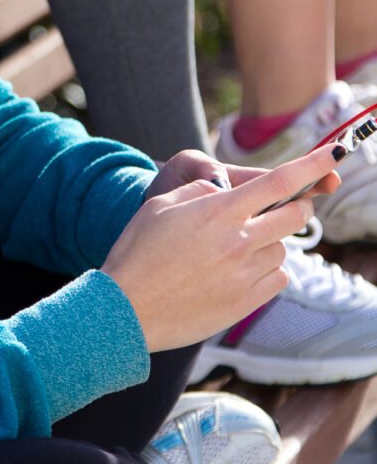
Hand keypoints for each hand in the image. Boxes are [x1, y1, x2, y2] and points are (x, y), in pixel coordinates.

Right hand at [102, 144, 341, 352]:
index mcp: (219, 210)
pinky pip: (278, 278)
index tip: (336, 153)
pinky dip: (268, 269)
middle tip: (280, 206)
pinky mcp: (245, 303)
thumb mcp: (161, 204)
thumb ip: (199, 190)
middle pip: (294, 215)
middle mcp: (239, 241)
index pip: (279, 182)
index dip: (314, 165)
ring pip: (283, 248)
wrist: (127, 309)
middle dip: (296, 205)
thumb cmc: (137, 251)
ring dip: (271, 240)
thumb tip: (223, 189)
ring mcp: (245, 275)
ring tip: (236, 247)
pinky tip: (239, 270)